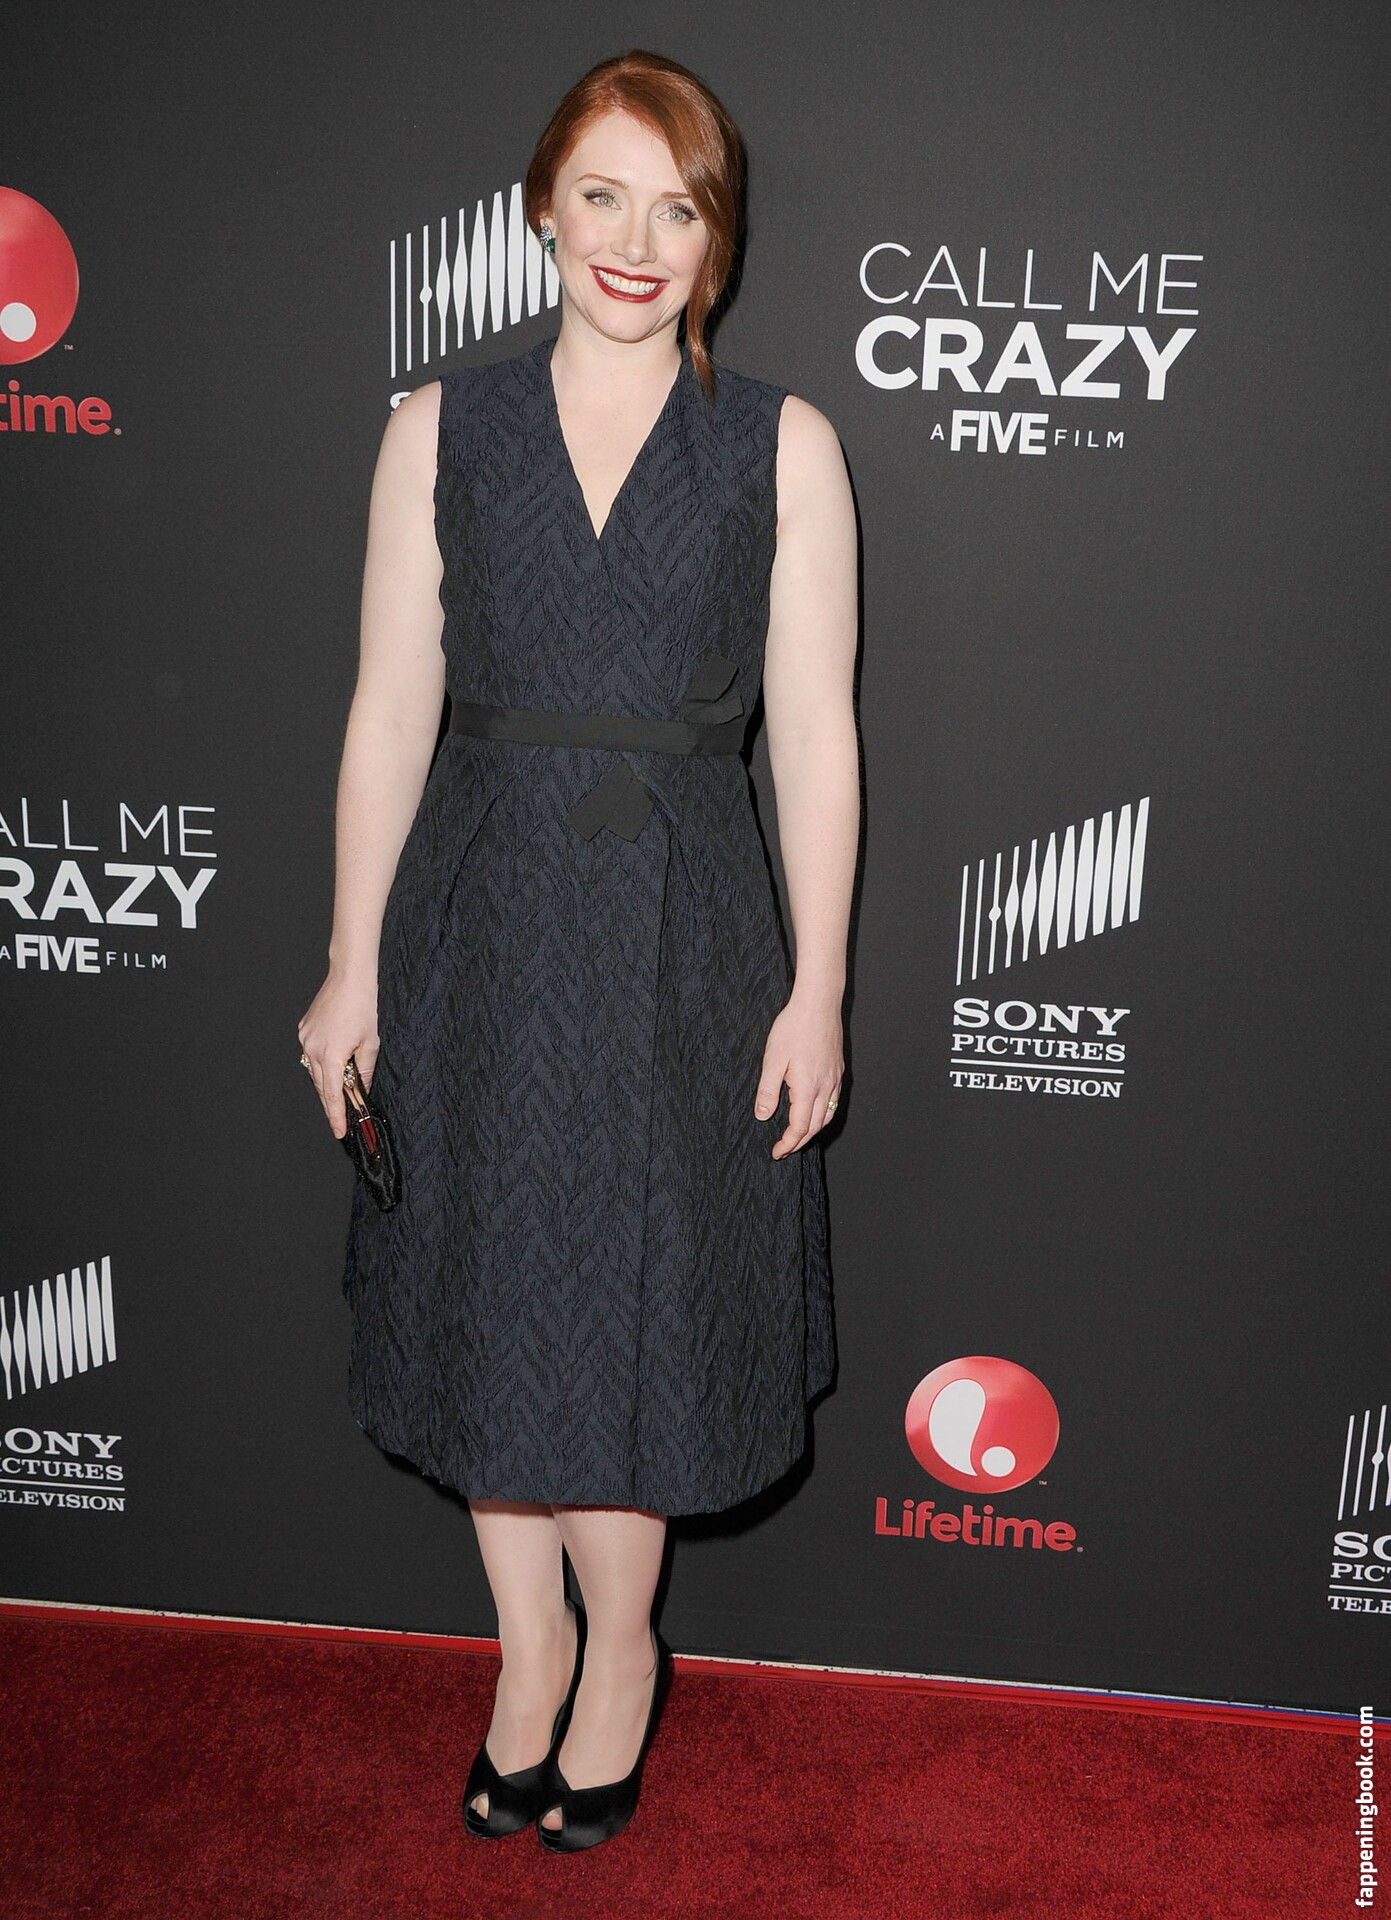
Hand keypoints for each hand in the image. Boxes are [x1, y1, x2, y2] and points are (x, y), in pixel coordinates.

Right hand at [297, 968, 379, 1138]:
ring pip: (315, 1071)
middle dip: (332, 1101)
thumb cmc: (364, 1007)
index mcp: (331, 1056)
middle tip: (345, 1115)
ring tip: (343, 1088)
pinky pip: (312, 1054)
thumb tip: (361, 1090)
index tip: (340, 1131)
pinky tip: (335, 1062)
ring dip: (327, 1081)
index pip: (332, 1095)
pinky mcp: (304, 1030)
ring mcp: (305, 1039)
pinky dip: (322, 1063)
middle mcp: (312, 1049)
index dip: (336, 1116)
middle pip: (322, 1086)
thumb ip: (364, 1071)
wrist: (349, 977)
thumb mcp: (371, 1043)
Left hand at [754, 993, 843, 1157]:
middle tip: (784, 1149)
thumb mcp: (772, 1060)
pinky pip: (833, 1102)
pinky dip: (823, 1115)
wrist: (818, 1004)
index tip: (776, 1152)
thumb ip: (767, 1091)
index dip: (788, 1143)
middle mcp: (825, 1087)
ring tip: (797, 1136)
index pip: (799, 1127)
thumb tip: (763, 1116)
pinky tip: (813, 1112)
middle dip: (799, 1142)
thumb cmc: (793, 1028)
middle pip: (815, 1127)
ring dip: (813, 1131)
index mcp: (807, 1088)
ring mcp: (835, 1079)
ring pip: (827, 1116)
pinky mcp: (838, 1070)